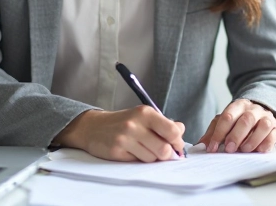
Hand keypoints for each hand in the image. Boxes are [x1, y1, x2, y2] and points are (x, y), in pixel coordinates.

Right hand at [54, 107, 185, 161]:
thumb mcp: (144, 116)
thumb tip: (181, 130)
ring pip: (152, 158)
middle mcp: (135, 124)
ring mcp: (124, 138)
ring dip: (150, 157)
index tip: (177, 146)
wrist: (93, 127)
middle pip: (164, 149)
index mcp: (145, 113)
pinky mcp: (116, 151)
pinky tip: (131, 151)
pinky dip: (138, 159)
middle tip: (160, 151)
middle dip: (165, 154)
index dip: (178, 142)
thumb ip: (164, 123)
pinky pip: (137, 162)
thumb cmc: (124, 122)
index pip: (172, 131)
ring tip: (142, 148)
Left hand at [198, 99, 275, 153]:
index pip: (227, 117)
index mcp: (238, 105)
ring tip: (244, 150)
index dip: (219, 133)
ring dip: (252, 139)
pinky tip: (258, 150)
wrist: (259, 114)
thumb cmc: (238, 121)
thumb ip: (213, 132)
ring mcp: (266, 117)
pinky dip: (266, 144)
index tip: (212, 148)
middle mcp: (253, 109)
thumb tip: (201, 145)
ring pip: (263, 125)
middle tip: (229, 149)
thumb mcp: (224, 123)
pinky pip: (274, 134)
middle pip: (246, 120)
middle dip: (236, 136)